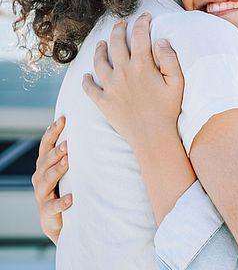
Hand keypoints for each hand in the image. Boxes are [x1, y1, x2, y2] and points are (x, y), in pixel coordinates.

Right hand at [31, 116, 71, 243]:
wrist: (60, 221)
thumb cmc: (67, 188)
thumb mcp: (70, 169)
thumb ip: (75, 153)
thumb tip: (93, 127)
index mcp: (45, 164)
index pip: (46, 145)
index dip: (53, 132)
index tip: (63, 119)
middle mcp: (41, 177)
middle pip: (45, 161)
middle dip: (56, 152)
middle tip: (68, 144)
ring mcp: (42, 194)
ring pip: (46, 180)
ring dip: (57, 170)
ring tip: (67, 163)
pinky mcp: (47, 212)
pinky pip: (53, 206)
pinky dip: (61, 202)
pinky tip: (71, 199)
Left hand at [82, 13, 183, 146]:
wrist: (153, 137)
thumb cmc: (169, 109)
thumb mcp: (177, 82)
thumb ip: (170, 58)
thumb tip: (160, 40)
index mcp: (142, 65)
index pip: (139, 36)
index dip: (142, 22)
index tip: (145, 16)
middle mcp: (122, 72)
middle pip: (116, 43)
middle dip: (118, 29)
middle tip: (120, 23)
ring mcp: (110, 87)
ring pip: (99, 61)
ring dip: (99, 49)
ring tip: (100, 43)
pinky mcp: (103, 102)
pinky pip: (90, 87)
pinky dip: (87, 80)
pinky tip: (87, 75)